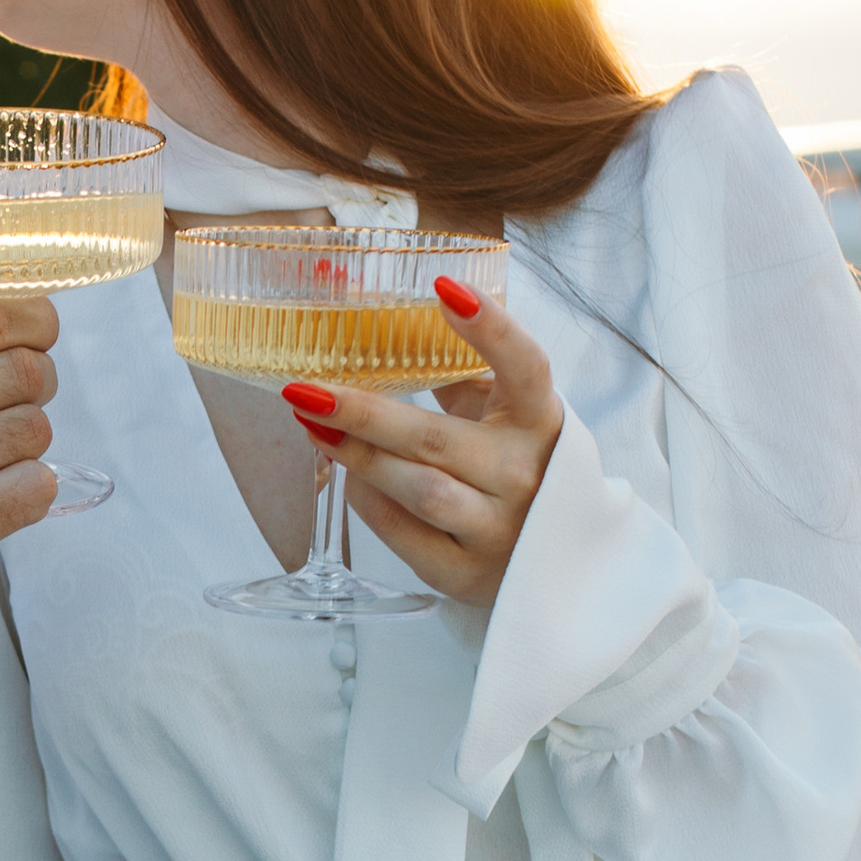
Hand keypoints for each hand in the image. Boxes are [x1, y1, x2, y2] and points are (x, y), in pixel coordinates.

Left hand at [283, 284, 561, 607]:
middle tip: (303, 389)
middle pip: (435, 437)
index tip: (442, 287)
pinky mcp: (466, 573)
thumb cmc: (511, 462)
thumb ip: (450, 363)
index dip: (490, 328)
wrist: (556, 557)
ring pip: (416, 488)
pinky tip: (348, 476)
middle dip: (361, 412)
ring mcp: (499, 529)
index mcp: (541, 421)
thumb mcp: (499, 409)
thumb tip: (356, 298)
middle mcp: (527, 475)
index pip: (525, 367)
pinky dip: (367, 500)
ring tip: (313, 425)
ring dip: (356, 456)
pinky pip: (403, 532)